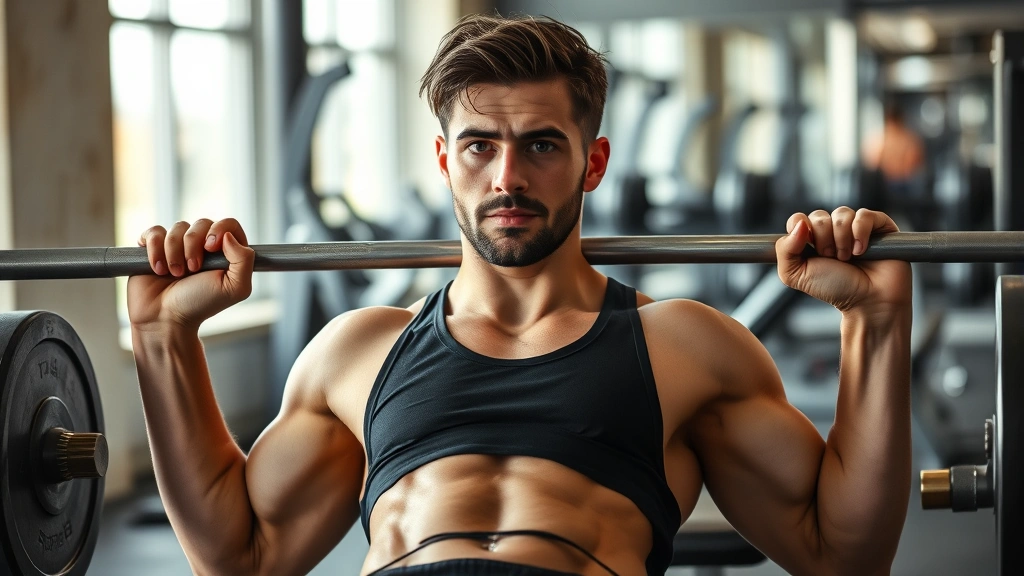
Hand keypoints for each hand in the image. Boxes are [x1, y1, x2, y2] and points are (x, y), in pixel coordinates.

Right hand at [127, 218, 254, 330]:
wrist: (165, 319)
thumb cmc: (201, 305)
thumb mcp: (234, 288)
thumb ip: (244, 260)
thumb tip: (229, 235)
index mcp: (225, 252)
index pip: (229, 224)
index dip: (219, 229)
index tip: (210, 248)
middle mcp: (202, 246)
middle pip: (202, 223)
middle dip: (193, 245)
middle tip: (192, 269)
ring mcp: (178, 245)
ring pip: (177, 227)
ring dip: (174, 252)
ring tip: (175, 274)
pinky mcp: (154, 247)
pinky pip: (154, 232)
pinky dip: (155, 249)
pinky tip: (157, 269)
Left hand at [774, 207, 911, 313]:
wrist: (868, 301)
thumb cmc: (834, 289)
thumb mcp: (796, 275)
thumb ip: (784, 250)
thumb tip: (798, 223)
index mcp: (810, 239)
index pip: (798, 219)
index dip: (801, 232)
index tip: (810, 250)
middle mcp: (832, 230)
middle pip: (819, 216)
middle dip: (823, 240)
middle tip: (831, 259)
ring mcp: (855, 226)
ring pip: (841, 214)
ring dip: (841, 240)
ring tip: (847, 258)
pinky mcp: (878, 225)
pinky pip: (863, 215)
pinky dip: (859, 233)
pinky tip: (860, 251)